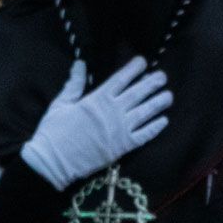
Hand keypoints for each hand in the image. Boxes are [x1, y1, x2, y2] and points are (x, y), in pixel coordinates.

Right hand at [21, 58, 171, 190]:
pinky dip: (155, 128)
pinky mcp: (123, 147)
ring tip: (169, 96)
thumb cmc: (53, 132)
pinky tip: (164, 121)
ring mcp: (120, 129)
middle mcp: (112, 111)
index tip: (143, 61)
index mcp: (97, 99)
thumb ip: (74, 84)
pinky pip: (144, 135)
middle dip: (151, 83)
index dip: (133, 69)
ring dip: (158, 103)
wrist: (53, 162)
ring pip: (145, 112)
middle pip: (137, 93)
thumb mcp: (61, 103)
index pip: (120, 79)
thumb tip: (80, 64)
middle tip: (162, 76)